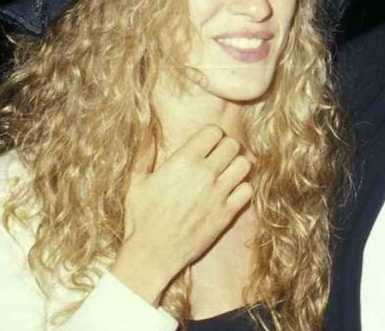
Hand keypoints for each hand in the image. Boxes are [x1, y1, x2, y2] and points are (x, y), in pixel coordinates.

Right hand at [110, 125, 252, 304]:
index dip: (211, 136)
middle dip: (226, 148)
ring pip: (244, 164)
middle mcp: (204, 174)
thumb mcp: (136, 182)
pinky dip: (241, 189)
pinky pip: (248, 190)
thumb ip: (144, 153)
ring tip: (226, 173)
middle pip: (232, 145)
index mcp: (183, 161)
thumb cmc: (141, 218)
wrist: (152, 254)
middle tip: (218, 159)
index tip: (206, 145)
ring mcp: (218, 194)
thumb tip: (147, 131)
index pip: (213, 132)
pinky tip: (230, 193)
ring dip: (236, 166)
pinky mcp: (227, 214)